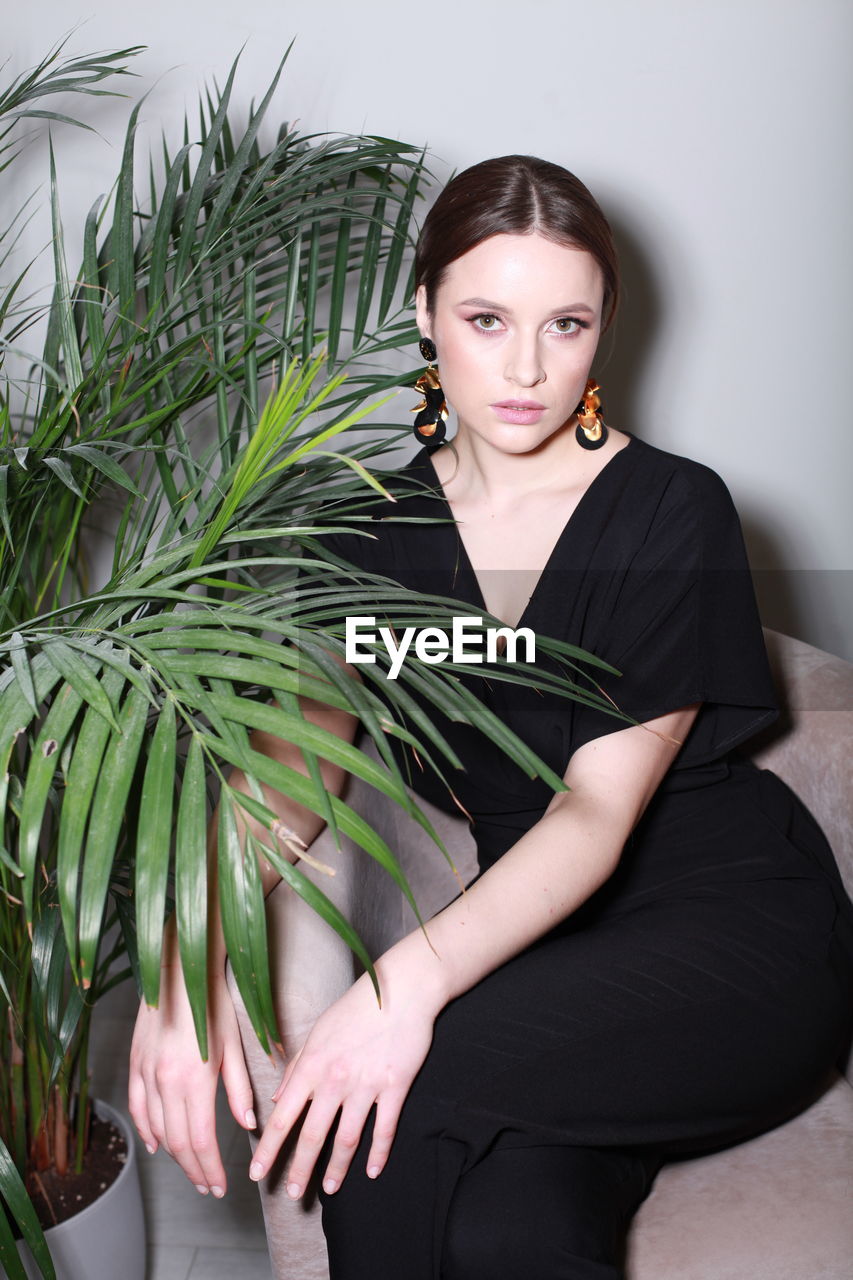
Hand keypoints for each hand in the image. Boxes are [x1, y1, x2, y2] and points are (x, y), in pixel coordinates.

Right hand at [128, 965, 257, 1197]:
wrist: (179, 969)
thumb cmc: (212, 1003)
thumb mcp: (233, 1045)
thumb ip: (240, 1088)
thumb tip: (249, 1123)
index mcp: (195, 1079)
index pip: (201, 1139)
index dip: (210, 1168)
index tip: (220, 1187)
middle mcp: (166, 1081)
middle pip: (178, 1142)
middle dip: (194, 1170)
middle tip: (208, 1186)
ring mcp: (146, 1073)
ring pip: (157, 1129)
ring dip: (173, 1155)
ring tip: (190, 1170)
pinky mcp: (135, 1063)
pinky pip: (138, 1107)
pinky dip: (146, 1131)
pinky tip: (156, 1145)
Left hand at [248, 969, 435, 1197]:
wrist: (402, 989)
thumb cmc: (357, 1007)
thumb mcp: (319, 1031)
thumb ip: (297, 1067)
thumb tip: (276, 1098)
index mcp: (313, 1065)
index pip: (284, 1115)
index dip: (269, 1148)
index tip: (257, 1173)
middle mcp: (335, 1079)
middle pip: (312, 1135)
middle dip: (299, 1169)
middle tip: (291, 1195)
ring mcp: (366, 1084)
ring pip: (347, 1139)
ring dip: (336, 1168)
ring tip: (330, 1189)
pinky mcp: (395, 1086)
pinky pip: (384, 1128)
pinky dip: (378, 1154)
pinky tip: (372, 1171)